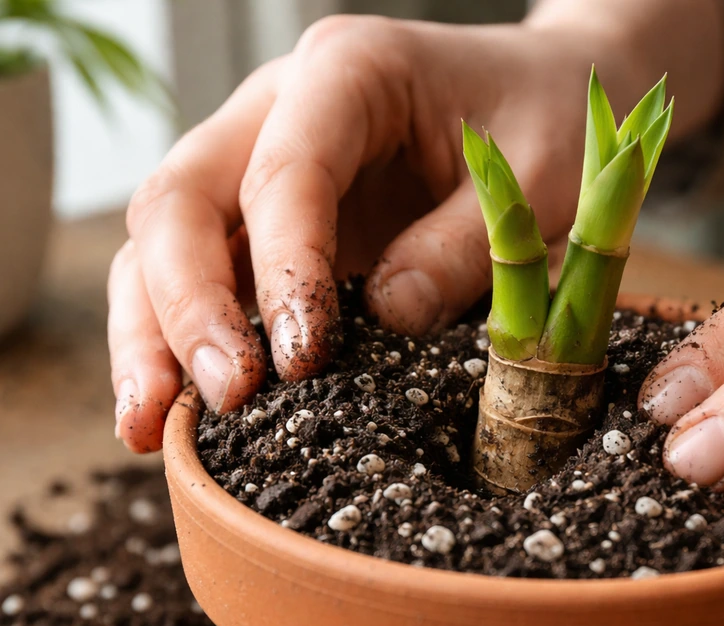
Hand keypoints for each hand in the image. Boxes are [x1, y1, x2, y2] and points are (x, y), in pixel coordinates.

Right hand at [107, 14, 674, 452]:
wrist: (542, 93)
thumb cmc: (544, 119)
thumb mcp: (534, 178)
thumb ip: (463, 244)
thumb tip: (385, 321)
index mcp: (349, 72)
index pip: (284, 170)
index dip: (283, 267)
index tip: (302, 358)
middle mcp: (279, 110)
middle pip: (182, 199)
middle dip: (190, 306)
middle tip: (228, 397)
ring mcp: (259, 162)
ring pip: (163, 240)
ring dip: (151, 333)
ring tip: (153, 427)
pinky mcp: (264, 219)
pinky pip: (196, 272)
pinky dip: (174, 338)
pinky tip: (170, 408)